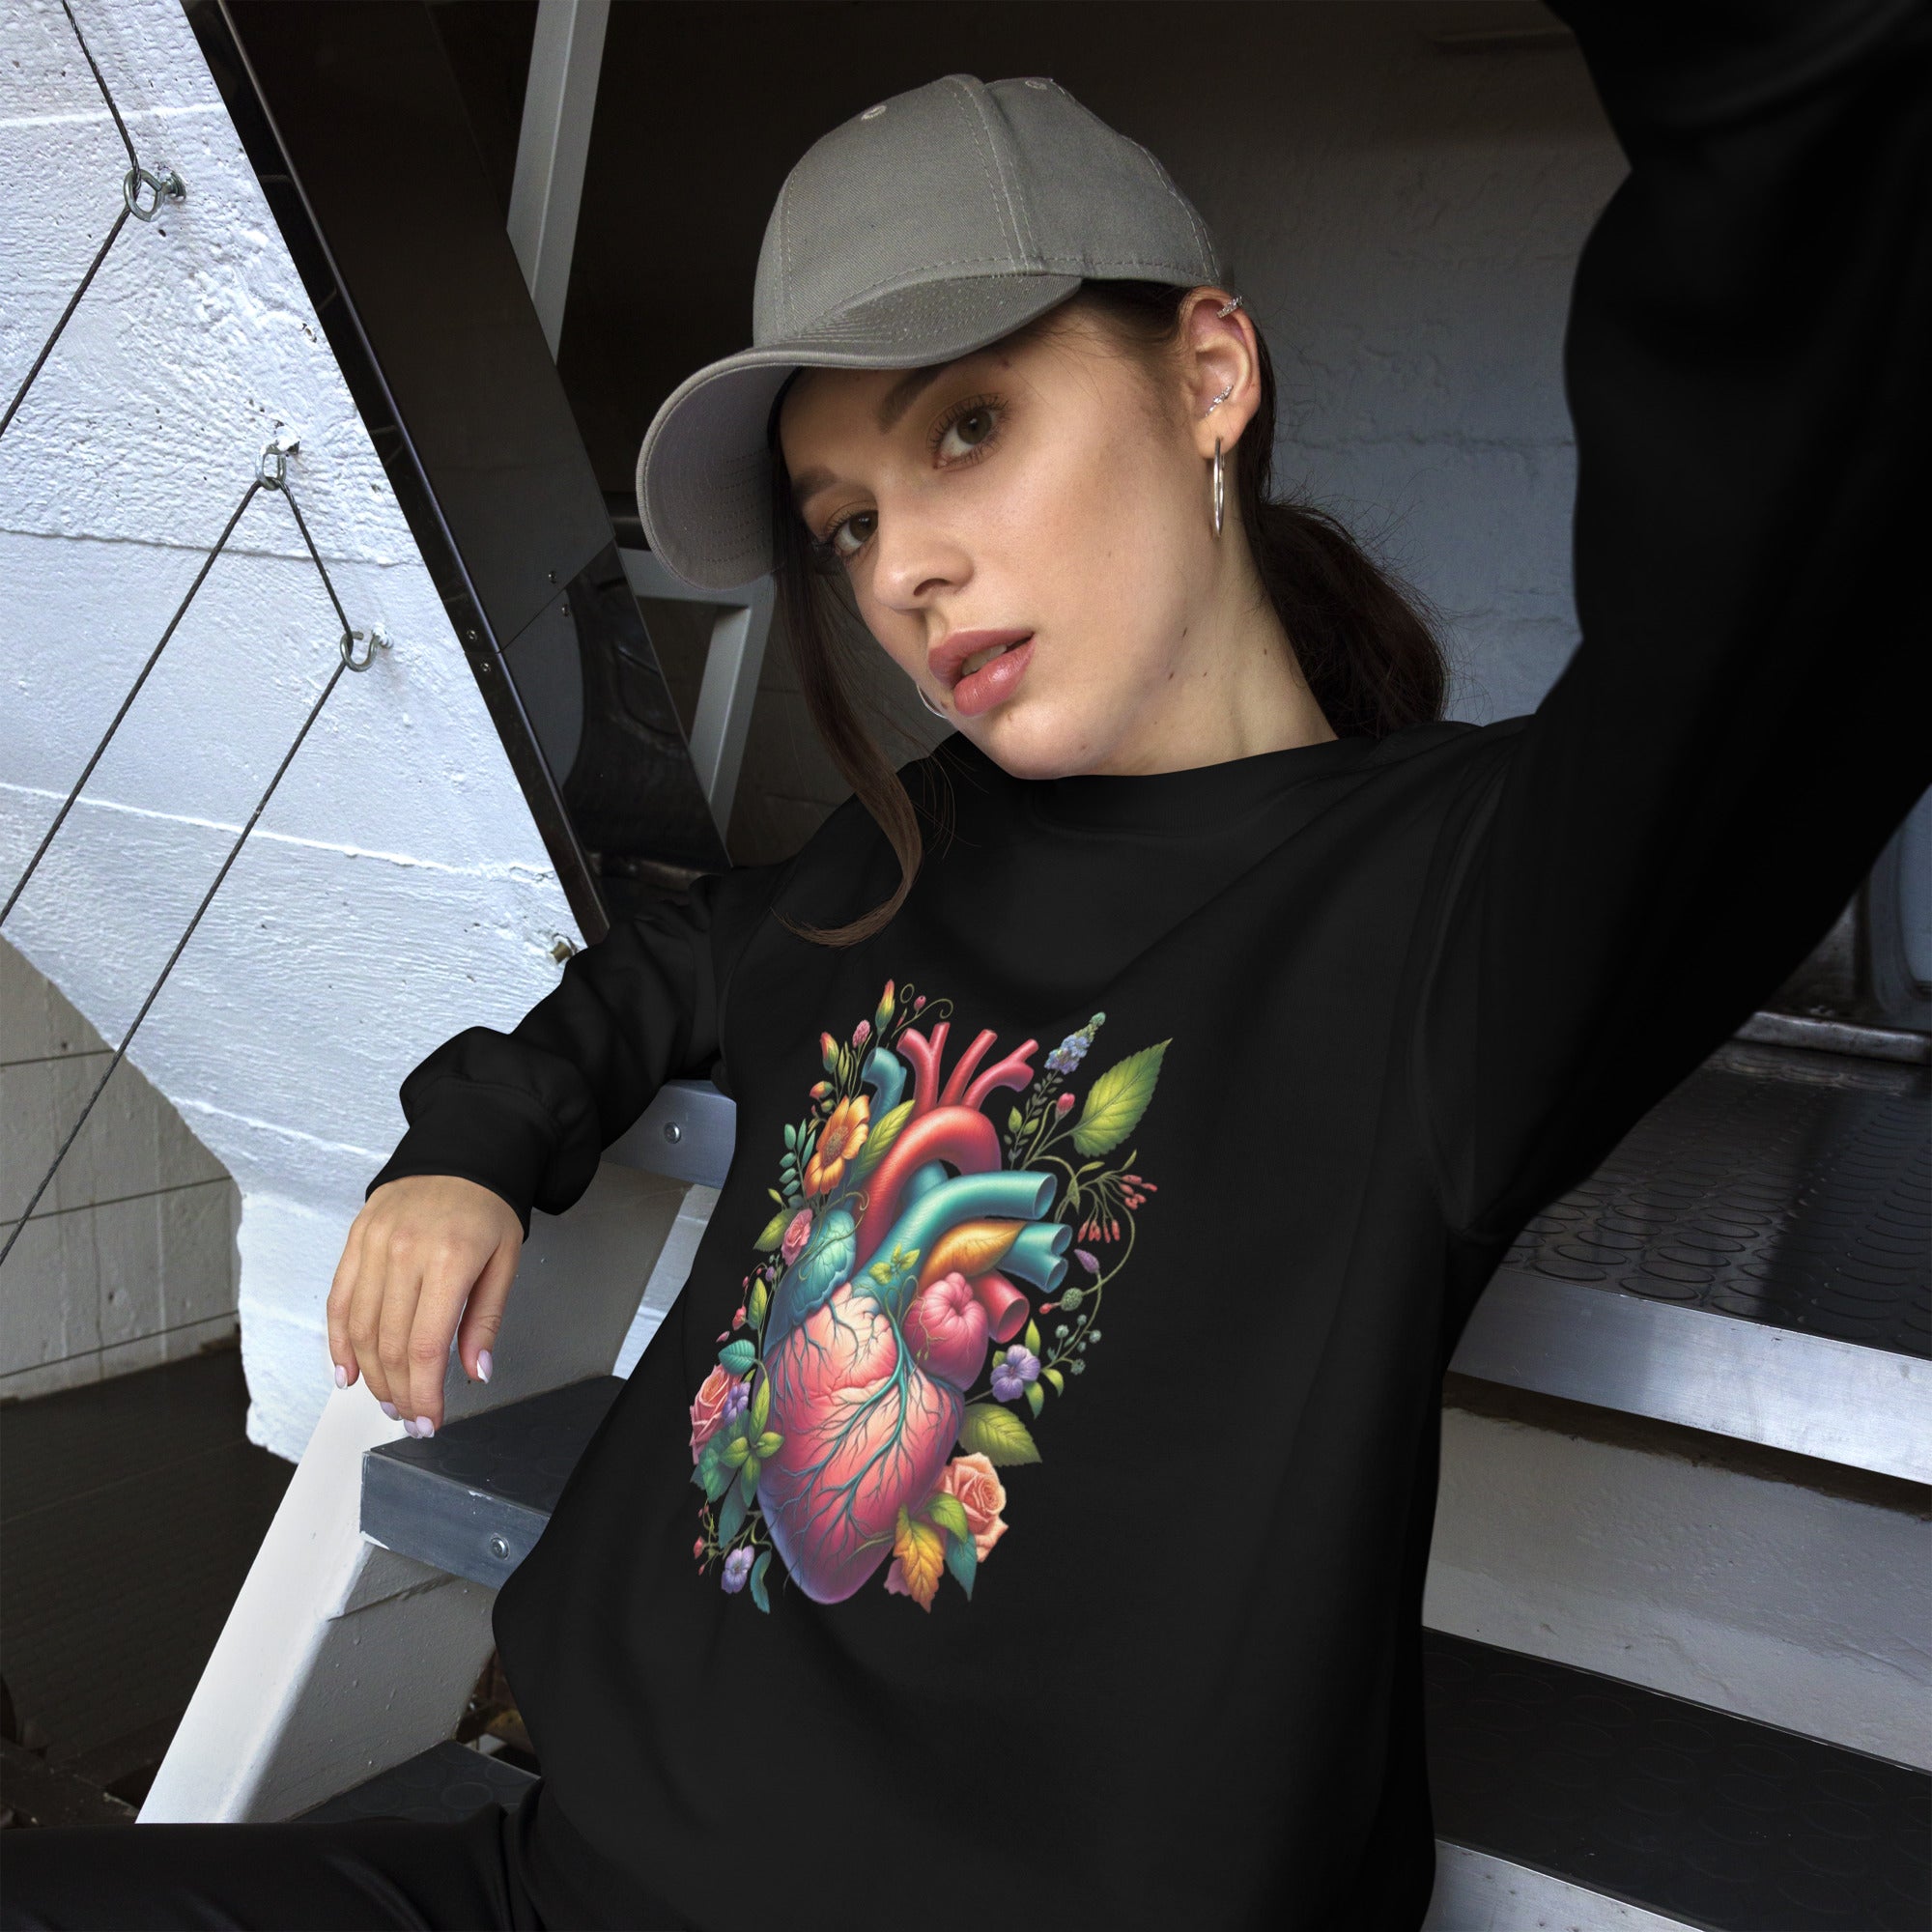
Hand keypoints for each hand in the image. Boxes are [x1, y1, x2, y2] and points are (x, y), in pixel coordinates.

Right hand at [327, 1175, 521, 1436]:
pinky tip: (347, 1371)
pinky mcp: (355, 1240)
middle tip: (410, 1417)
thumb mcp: (505, 1262)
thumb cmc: (488, 1208)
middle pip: (390, 1344)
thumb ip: (486, 1321)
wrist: (462, 1153)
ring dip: (370, 1375)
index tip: (430, 1420)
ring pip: (360, 1328)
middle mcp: (406, 1252)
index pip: (427, 1346)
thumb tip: (476, 1373)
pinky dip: (338, 1342)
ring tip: (386, 1399)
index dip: (425, 1393)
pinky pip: (338, 1300)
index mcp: (451, 1259)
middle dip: (399, 1392)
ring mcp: (375, 1245)